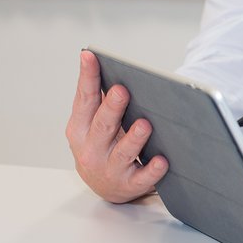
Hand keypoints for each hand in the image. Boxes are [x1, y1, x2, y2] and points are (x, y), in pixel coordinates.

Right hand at [65, 50, 167, 202]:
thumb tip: (101, 61)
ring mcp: (110, 169)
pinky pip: (142, 178)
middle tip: (122, 91)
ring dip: (134, 138)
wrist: (104, 186)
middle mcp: (91, 150)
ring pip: (123, 153)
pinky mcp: (129, 185)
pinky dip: (152, 170)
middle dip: (112, 108)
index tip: (90, 56)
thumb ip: (97, 98)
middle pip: (102, 127)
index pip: (85, 99)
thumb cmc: (100, 146)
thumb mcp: (91, 124)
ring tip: (145, 124)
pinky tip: (162, 160)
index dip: (88, 77)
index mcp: (80, 129)